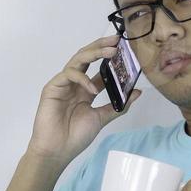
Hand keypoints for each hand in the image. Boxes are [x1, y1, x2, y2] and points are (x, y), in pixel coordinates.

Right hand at [26, 36, 141, 166]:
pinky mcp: (52, 87)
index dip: (110, 58)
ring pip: (78, 60)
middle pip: (87, 58)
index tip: (125, 49)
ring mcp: (63, 84)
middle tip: (117, 39)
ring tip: (110, 51)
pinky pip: (68, 75)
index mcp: (85, 89)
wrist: (57, 150)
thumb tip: (137, 92)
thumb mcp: (102, 118)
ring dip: (94, 53)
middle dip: (101, 46)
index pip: (98, 68)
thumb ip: (118, 106)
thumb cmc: (75, 136)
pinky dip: (82, 78)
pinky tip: (92, 88)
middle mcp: (74, 83)